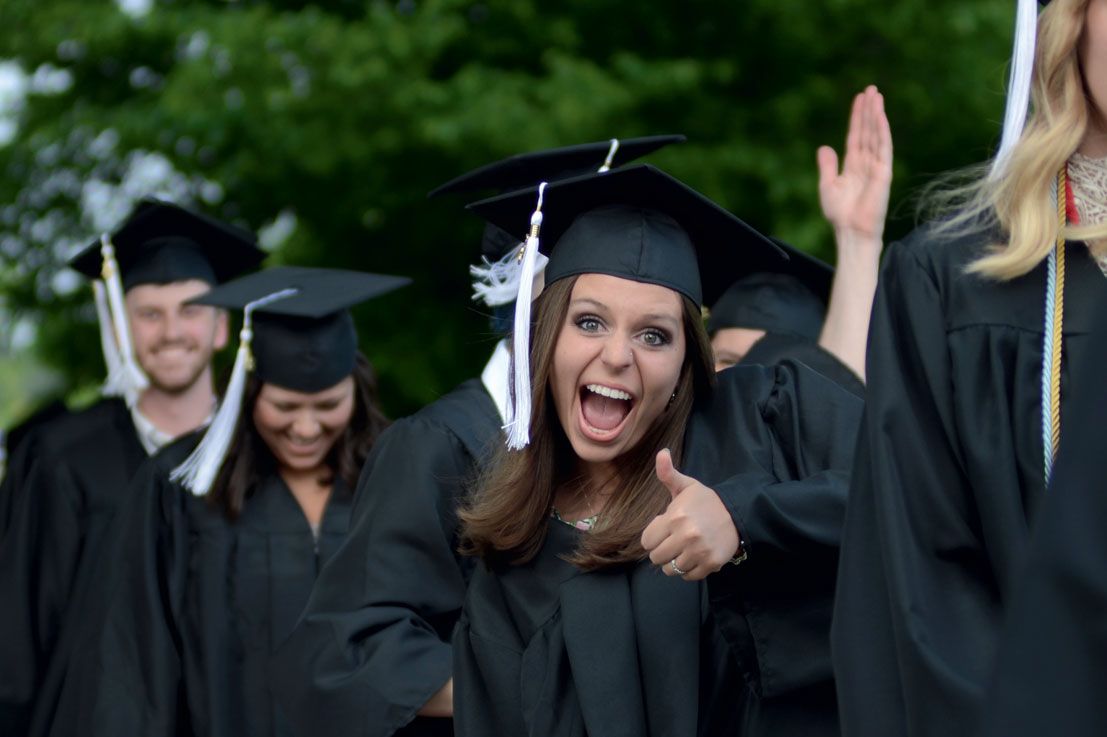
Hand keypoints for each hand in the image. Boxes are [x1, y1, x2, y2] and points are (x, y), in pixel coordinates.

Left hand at [640, 449, 739, 580]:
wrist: (737, 513)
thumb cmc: (706, 501)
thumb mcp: (686, 486)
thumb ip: (668, 473)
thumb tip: (661, 453)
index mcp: (675, 517)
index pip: (647, 541)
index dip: (653, 536)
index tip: (663, 531)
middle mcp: (686, 536)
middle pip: (656, 557)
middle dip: (661, 550)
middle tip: (672, 541)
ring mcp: (699, 552)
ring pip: (671, 569)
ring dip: (674, 562)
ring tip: (683, 550)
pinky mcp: (710, 564)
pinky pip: (688, 576)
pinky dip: (689, 570)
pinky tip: (694, 557)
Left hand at [817, 85, 892, 243]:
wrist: (851, 231)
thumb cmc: (840, 214)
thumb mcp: (827, 186)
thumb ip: (827, 165)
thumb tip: (824, 147)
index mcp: (853, 165)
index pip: (856, 136)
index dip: (857, 117)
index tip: (859, 98)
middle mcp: (866, 163)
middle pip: (868, 130)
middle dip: (869, 110)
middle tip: (871, 88)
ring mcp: (876, 166)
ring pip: (876, 134)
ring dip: (876, 114)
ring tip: (876, 95)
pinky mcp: (883, 172)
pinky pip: (883, 147)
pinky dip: (882, 131)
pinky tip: (880, 115)